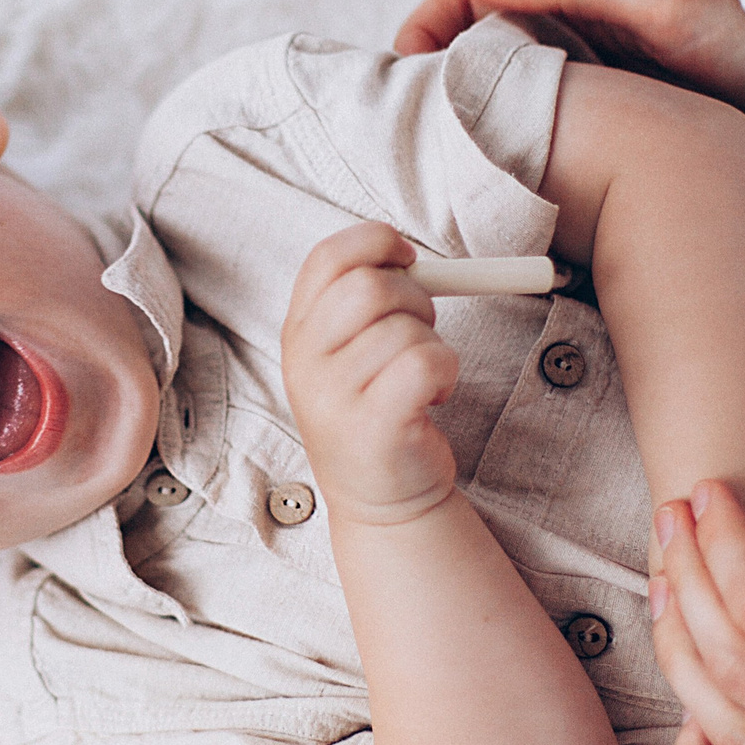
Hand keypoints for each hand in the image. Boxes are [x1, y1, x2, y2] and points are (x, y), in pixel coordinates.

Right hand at [281, 223, 461, 526]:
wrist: (383, 502)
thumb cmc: (375, 415)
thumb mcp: (347, 355)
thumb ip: (361, 303)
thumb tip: (405, 252)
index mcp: (298, 333)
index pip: (326, 258)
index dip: (375, 242)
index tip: (407, 259)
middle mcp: (305, 362)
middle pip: (369, 285)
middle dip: (416, 297)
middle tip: (422, 330)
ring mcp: (333, 396)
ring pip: (406, 327)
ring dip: (435, 345)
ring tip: (423, 380)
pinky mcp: (373, 424)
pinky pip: (425, 362)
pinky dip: (446, 370)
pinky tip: (435, 396)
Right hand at [395, 0, 744, 192]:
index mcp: (583, 0)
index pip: (477, 4)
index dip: (429, 32)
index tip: (399, 75)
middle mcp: (588, 50)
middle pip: (485, 69)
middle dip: (440, 99)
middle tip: (405, 148)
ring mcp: (613, 103)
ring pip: (520, 123)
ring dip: (479, 149)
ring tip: (444, 189)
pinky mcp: (643, 151)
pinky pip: (569, 167)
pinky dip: (533, 185)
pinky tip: (515, 217)